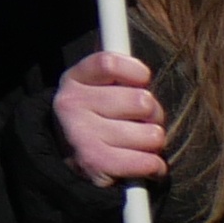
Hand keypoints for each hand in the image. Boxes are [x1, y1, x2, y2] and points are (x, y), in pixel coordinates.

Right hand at [55, 49, 169, 187]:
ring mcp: (81, 134)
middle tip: (140, 122)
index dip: (136, 71)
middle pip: (142, 101)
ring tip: (137, 145)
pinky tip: (142, 164)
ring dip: (153, 144)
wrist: (69, 159)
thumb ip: (116, 72)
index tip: (141, 81)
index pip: (109, 64)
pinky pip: (148, 162)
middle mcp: (72, 105)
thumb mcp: (95, 89)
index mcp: (73, 80)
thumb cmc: (96, 119)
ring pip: (152, 135)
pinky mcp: (95, 162)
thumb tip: (132, 56)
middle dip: (154, 115)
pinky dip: (154, 167)